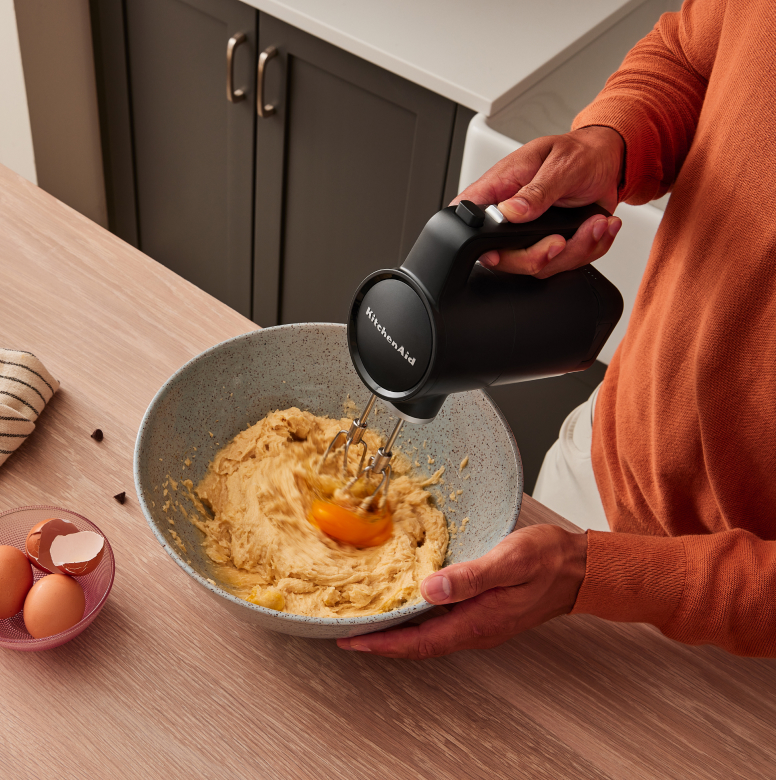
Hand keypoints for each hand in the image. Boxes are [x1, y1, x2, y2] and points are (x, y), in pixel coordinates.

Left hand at [336, 524, 586, 659]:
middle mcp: (475, 628)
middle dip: (382, 643)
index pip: (420, 643)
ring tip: (368, 622)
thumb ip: (471, 577)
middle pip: (419, 645)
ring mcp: (479, 622)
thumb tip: (430, 590)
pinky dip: (416, 620)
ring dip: (397, 634)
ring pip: (429, 636)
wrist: (577, 567)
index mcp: (477, 621)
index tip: (351, 642)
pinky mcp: (483, 611)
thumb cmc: (546, 559)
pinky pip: (441, 623)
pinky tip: (407, 605)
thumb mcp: (509, 560)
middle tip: (348, 634)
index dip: (383, 644)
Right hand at [452, 126, 624, 277]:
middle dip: (537, 257)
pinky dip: (590, 248)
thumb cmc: (579, 153)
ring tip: (594, 223)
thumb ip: (536, 191)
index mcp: (500, 188)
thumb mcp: (559, 164)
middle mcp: (510, 217)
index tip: (499, 252)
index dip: (476, 242)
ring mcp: (530, 235)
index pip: (469, 217)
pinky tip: (599, 227)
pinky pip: (565, 264)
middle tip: (561, 239)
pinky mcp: (551, 244)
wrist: (606, 161)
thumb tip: (510, 212)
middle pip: (503, 258)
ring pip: (538, 267)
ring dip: (575, 250)